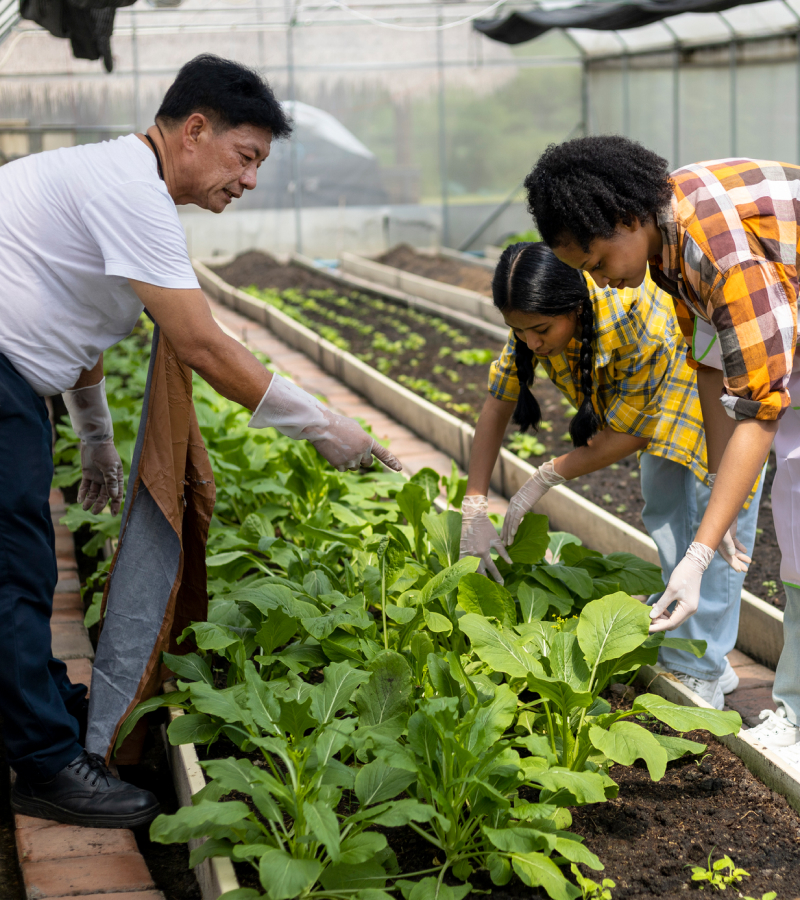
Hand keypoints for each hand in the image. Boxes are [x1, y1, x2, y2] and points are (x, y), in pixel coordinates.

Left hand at [78, 439, 123, 514]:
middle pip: (104, 495)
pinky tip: (80, 500)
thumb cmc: (105, 453)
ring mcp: (97, 477)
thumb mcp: (110, 467)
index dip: (116, 504)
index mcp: (116, 478)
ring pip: (94, 492)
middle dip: (99, 504)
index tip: (114, 514)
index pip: (117, 494)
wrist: (94, 441)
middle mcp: (107, 479)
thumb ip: (111, 481)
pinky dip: (82, 493)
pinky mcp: (87, 474)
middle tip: (93, 512)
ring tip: (84, 507)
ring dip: (89, 500)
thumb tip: (113, 496)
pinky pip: (85, 486)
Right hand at [249, 374, 400, 471]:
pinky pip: (343, 469)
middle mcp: (362, 452)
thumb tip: (364, 453)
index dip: (392, 462)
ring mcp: (351, 460)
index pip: (383, 454)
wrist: (320, 426)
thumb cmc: (337, 424)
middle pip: (367, 464)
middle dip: (362, 460)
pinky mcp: (340, 465)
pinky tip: (333, 453)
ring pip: (354, 467)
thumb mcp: (355, 428)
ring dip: (349, 461)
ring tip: (340, 448)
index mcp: (368, 441)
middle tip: (352, 451)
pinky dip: (339, 464)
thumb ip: (363, 440)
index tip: (400, 469)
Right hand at [460, 495, 511, 583]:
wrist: (472, 517)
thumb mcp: (496, 539)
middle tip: (492, 588)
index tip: (502, 583)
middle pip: (481, 572)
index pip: (492, 568)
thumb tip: (510, 563)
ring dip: (476, 577)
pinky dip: (465, 569)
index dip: (497, 576)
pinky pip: (462, 564)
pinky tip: (468, 575)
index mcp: (484, 552)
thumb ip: (503, 552)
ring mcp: (466, 553)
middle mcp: (474, 555)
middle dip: (487, 580)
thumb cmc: (486, 527)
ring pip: (471, 569)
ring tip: (481, 584)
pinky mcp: (461, 551)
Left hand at [501, 458, 564, 544]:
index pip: (507, 517)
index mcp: (513, 502)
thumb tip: (526, 511)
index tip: (503, 536)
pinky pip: (516, 519)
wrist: (540, 481)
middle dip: (504, 533)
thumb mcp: (528, 499)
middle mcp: (512, 504)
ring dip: (508, 534)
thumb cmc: (536, 489)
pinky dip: (513, 528)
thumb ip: (525, 505)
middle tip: (503, 543)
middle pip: (506, 521)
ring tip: (508, 543)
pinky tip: (513, 535)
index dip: (505, 527)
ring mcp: (516, 505)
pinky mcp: (521, 507)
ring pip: (510, 522)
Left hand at [649, 542, 714, 632]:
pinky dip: (665, 612)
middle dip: (659, 623)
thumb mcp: (670, 590)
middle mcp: (690, 611)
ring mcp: (688, 608)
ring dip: (661, 617)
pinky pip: (674, 613)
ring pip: (673, 619)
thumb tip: (651, 616)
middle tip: (646, 618)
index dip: (658, 627)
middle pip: (672, 624)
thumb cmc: (682, 576)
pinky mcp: (686, 604)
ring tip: (651, 609)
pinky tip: (657, 606)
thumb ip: (662, 605)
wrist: (693, 565)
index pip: (671, 624)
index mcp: (687, 609)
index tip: (645, 628)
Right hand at [717, 518, 749, 572]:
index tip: (739, 570)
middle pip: (730, 555)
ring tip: (749, 561)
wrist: (725, 507)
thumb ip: (728, 543)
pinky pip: (735, 542)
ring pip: (733, 549)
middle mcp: (720, 541)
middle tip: (746, 570)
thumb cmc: (723, 519)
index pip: (725, 556)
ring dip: (740, 555)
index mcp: (717, 542)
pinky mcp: (730, 533)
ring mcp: (726, 537)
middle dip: (738, 562)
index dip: (732, 563)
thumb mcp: (725, 532)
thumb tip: (732, 554)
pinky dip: (740, 547)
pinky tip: (746, 551)